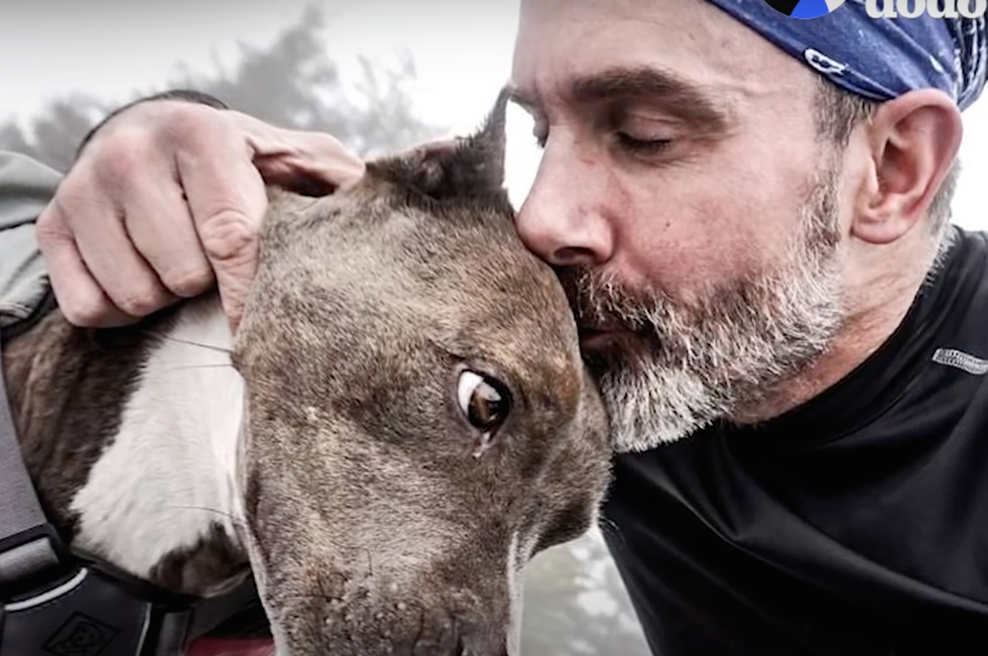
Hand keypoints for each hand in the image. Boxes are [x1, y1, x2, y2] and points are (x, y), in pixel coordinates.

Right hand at [36, 99, 364, 329]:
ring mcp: (83, 190)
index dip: (254, 293)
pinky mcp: (52, 226)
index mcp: (201, 134)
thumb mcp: (291, 157)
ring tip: (179, 261)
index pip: (232, 237)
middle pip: (183, 275)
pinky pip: (89, 308)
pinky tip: (141, 273)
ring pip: (137, 295)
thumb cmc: (236, 163)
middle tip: (212, 258)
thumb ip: (338, 179)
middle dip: (209, 281)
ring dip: (167, 294)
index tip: (271, 326)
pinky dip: (121, 308)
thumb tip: (405, 197)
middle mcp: (132, 154)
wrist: (148, 137)